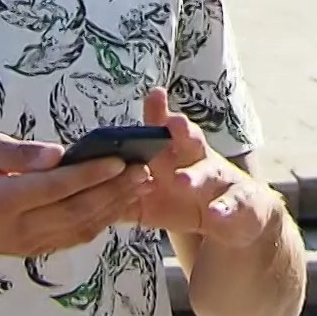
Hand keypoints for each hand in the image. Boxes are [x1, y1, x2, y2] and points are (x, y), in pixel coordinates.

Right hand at [0, 132, 151, 256]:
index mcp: (3, 200)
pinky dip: (99, 223)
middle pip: (77, 211)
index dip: (91, 175)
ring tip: (140, 187)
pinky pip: (72, 238)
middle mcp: (20, 228)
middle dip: (114, 191)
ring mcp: (27, 244)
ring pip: (80, 228)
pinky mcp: (32, 251)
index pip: (57, 187)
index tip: (120, 160)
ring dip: (114, 209)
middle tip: (144, 171)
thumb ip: (18, 153)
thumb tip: (58, 153)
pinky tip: (117, 207)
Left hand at [131, 87, 276, 247]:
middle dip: (182, 130)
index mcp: (174, 154)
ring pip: (209, 172)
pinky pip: (230, 206)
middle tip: (172, 124)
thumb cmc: (187, 198)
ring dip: (195, 176)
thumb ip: (121, 190)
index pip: (164, 130)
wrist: (236, 220)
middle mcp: (197, 160)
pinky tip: (215, 215)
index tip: (155, 95)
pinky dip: (222, 210)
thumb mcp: (152, 195)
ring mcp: (219, 181)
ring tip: (182, 180)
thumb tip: (79, 189)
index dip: (159, 113)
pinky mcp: (237, 204)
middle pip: (190, 140)